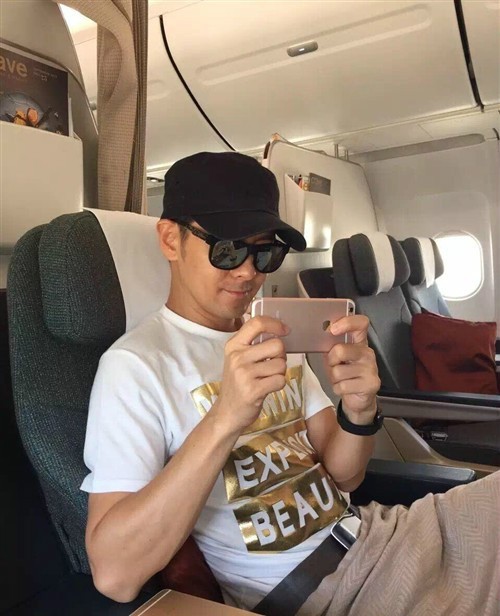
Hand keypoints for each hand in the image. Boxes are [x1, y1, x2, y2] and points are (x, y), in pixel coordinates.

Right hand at [212, 316, 288, 433]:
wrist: (226, 412)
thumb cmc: (237, 383)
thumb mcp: (238, 358)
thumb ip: (253, 344)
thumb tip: (279, 330)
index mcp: (233, 345)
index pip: (257, 323)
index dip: (275, 324)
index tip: (285, 330)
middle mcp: (237, 357)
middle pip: (277, 344)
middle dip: (281, 356)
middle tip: (272, 365)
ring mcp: (244, 374)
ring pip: (281, 364)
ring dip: (280, 372)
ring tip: (267, 379)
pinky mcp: (253, 390)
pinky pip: (280, 380)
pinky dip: (279, 385)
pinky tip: (268, 388)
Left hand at [324, 315, 380, 424]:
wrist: (358, 399)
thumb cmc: (345, 375)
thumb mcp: (336, 358)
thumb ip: (331, 346)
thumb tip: (320, 334)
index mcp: (360, 342)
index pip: (360, 323)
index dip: (347, 322)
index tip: (333, 328)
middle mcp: (367, 353)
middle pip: (341, 350)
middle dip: (331, 361)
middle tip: (334, 366)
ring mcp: (371, 369)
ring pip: (338, 371)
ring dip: (334, 378)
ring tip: (341, 379)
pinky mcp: (371, 384)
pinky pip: (342, 386)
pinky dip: (338, 389)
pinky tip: (345, 388)